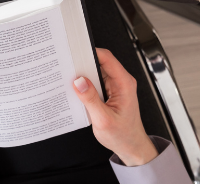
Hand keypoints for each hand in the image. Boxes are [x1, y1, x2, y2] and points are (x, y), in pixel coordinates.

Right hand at [72, 48, 158, 166]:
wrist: (131, 147)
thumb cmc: (124, 136)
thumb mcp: (104, 120)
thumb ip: (91, 100)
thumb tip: (79, 82)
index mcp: (124, 84)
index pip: (107, 58)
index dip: (90, 52)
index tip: (75, 52)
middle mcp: (121, 82)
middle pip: (99, 62)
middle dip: (83, 63)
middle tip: (68, 66)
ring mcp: (115, 86)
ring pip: (95, 71)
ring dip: (83, 74)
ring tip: (69, 78)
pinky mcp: (109, 91)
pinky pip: (94, 80)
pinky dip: (84, 83)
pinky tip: (76, 89)